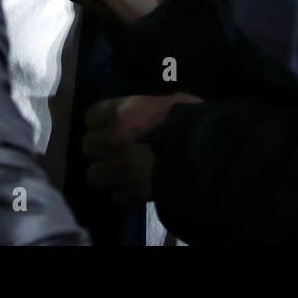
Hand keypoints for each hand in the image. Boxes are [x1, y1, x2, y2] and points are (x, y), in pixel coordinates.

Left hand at [81, 93, 202, 204]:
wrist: (209, 155)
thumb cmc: (194, 120)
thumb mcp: (171, 102)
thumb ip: (148, 109)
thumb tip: (146, 115)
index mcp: (123, 112)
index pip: (91, 116)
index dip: (100, 122)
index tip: (110, 125)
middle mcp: (113, 139)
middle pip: (88, 145)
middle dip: (100, 148)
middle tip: (116, 149)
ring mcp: (120, 169)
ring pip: (94, 174)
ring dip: (106, 173)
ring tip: (122, 172)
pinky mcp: (132, 194)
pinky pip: (116, 195)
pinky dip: (124, 193)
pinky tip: (136, 187)